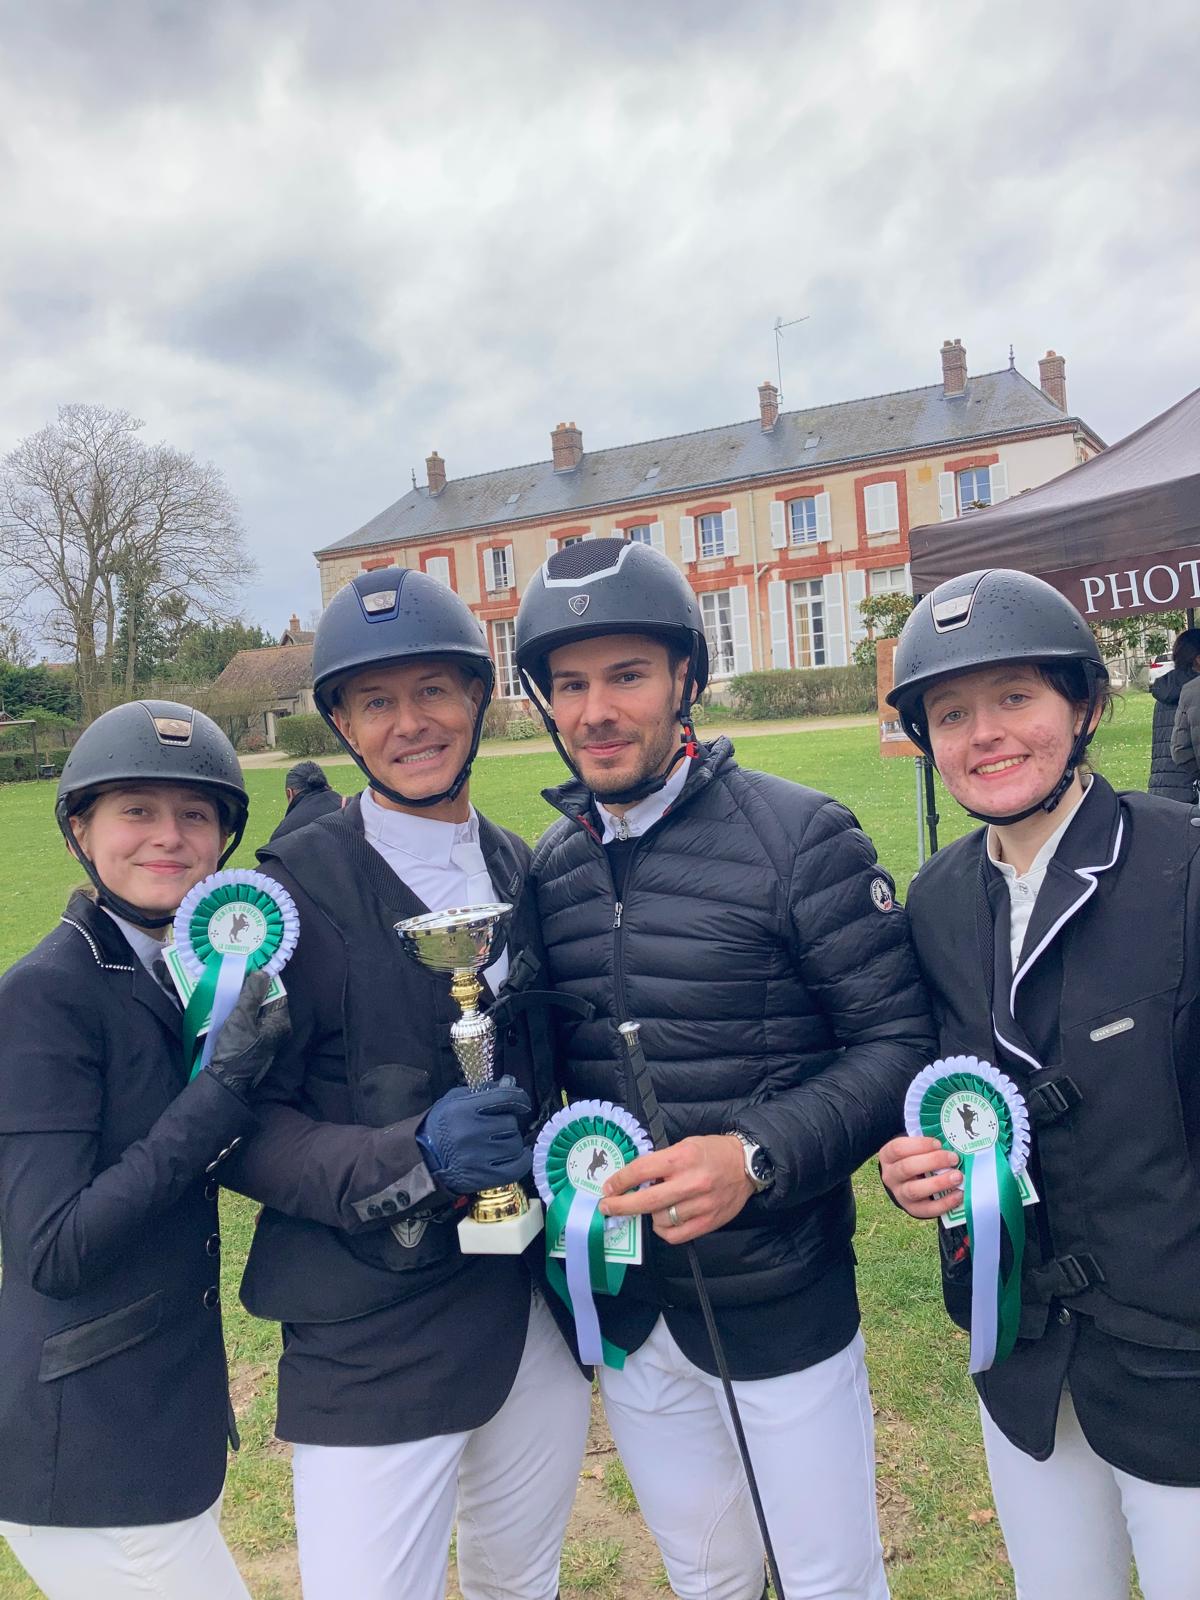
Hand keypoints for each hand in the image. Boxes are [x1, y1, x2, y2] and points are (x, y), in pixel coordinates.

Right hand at [204, 970, 290, 1104]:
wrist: (225, 1080)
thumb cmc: (237, 1049)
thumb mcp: (242, 1018)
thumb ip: (252, 995)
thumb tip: (262, 973)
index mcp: (280, 1022)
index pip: (276, 993)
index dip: (263, 981)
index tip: (250, 969)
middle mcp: (275, 1028)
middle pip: (265, 1001)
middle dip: (251, 989)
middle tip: (236, 975)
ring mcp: (262, 1035)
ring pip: (254, 1010)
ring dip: (242, 1000)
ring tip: (229, 986)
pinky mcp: (250, 1040)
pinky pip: (246, 1020)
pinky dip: (238, 1011)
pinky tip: (226, 1003)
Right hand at [418, 1077, 532, 1194]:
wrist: (420, 1158)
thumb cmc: (439, 1126)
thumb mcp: (454, 1101)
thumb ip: (482, 1092)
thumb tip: (510, 1083)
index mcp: (462, 1110)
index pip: (504, 1098)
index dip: (520, 1098)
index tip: (522, 1102)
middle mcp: (470, 1133)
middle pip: (510, 1123)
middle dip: (508, 1123)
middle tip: (498, 1127)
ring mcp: (477, 1158)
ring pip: (514, 1145)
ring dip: (512, 1142)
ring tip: (500, 1142)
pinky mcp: (482, 1178)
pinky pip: (516, 1168)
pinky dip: (521, 1160)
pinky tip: (516, 1155)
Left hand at [598, 1135, 752, 1244]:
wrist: (747, 1165)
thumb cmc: (712, 1152)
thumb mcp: (684, 1146)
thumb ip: (661, 1162)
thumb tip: (633, 1180)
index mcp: (682, 1158)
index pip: (642, 1171)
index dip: (620, 1181)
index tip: (608, 1188)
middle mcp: (691, 1182)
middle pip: (646, 1201)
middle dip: (620, 1206)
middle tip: (606, 1207)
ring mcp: (701, 1205)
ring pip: (660, 1220)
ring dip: (648, 1215)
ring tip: (651, 1207)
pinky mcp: (709, 1222)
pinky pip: (675, 1235)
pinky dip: (663, 1230)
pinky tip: (663, 1221)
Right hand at [878, 1135, 962, 1218]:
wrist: (910, 1183)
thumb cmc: (916, 1159)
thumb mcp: (915, 1149)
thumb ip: (927, 1145)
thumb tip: (952, 1140)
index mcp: (888, 1156)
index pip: (898, 1148)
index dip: (919, 1145)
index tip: (938, 1143)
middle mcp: (890, 1176)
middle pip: (907, 1168)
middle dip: (932, 1162)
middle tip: (953, 1158)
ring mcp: (900, 1194)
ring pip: (915, 1190)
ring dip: (938, 1183)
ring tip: (958, 1177)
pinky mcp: (914, 1209)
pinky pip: (928, 1209)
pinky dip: (945, 1203)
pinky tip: (959, 1194)